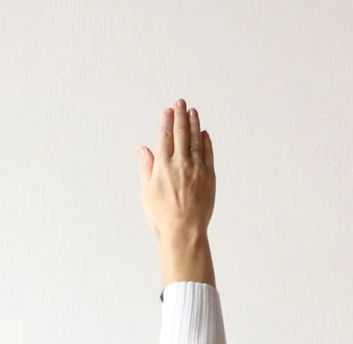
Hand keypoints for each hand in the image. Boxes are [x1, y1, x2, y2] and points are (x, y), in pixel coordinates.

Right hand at [137, 98, 215, 284]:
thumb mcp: (146, 192)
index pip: (165, 137)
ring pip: (195, 140)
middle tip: (181, 102)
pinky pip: (208, 154)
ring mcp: (196, 169)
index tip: (168, 110)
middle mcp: (180, 164)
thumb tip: (144, 149)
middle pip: (181, 134)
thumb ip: (146, 168)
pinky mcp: (209, 177)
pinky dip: (206, 142)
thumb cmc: (161, 215)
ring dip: (194, 124)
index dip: (166, 122)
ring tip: (192, 111)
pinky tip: (203, 133)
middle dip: (180, 116)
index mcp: (162, 167)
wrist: (184, 231)